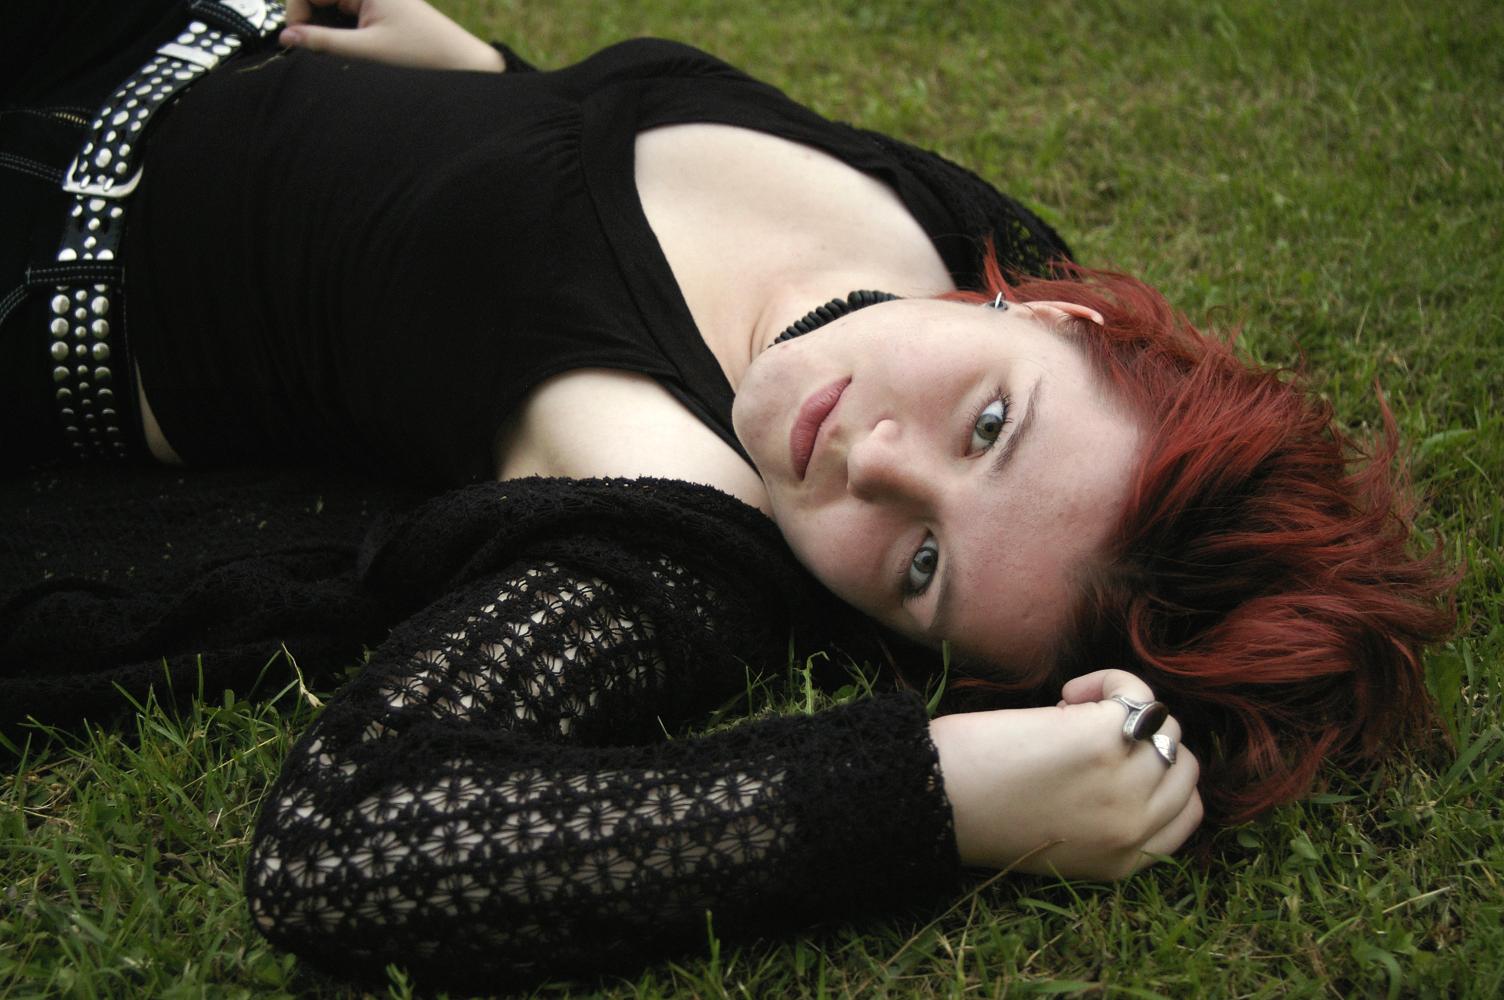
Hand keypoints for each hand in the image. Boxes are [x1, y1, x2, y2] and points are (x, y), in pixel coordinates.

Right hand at [280, 0, 506, 71]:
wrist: (465, 66)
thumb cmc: (422, 55)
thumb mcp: (368, 51)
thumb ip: (324, 43)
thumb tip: (286, 38)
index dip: (297, 9)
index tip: (295, 37)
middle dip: (308, 19)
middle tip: (307, 48)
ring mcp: (376, 0)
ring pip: (332, 8)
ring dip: (324, 29)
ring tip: (328, 53)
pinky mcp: (382, 14)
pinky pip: (348, 18)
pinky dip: (341, 34)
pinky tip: (346, 52)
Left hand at [929, 669, 1201, 878]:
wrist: (936, 798)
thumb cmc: (979, 807)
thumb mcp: (1061, 837)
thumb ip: (1105, 815)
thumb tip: (1134, 757)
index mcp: (1124, 861)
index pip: (1186, 813)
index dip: (1161, 776)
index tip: (1122, 758)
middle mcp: (1134, 828)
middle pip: (1183, 765)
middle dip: (1145, 740)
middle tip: (1088, 735)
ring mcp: (1127, 783)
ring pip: (1165, 725)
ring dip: (1124, 709)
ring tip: (1069, 715)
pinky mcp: (1107, 738)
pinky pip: (1137, 692)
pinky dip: (1109, 681)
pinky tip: (1067, 694)